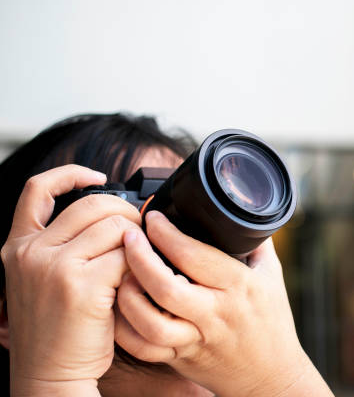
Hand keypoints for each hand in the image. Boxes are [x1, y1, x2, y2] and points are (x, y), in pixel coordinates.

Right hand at [1, 165, 141, 395]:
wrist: (49, 376)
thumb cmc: (58, 330)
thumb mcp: (44, 280)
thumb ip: (66, 245)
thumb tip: (115, 217)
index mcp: (19, 246)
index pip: (38, 189)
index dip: (69, 173)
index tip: (96, 176)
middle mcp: (31, 252)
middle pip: (94, 203)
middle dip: (126, 213)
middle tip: (137, 235)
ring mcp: (54, 267)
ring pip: (116, 227)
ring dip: (137, 243)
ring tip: (135, 265)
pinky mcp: (81, 286)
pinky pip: (127, 257)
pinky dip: (139, 267)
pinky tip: (134, 284)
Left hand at [115, 211, 333, 396]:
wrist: (272, 375)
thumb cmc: (272, 322)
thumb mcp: (272, 276)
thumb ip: (256, 243)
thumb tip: (238, 213)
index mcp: (239, 287)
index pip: (195, 256)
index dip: (167, 233)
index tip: (154, 218)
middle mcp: (215, 314)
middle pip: (165, 286)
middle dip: (139, 257)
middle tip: (128, 236)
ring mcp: (195, 339)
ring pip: (149, 322)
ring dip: (127, 294)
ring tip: (119, 272)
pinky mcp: (180, 358)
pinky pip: (143, 347)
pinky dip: (125, 327)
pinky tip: (120, 306)